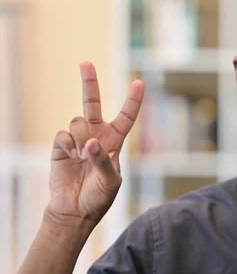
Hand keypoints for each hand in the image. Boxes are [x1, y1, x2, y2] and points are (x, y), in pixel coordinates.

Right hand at [46, 61, 143, 228]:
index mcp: (115, 142)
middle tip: (85, 63)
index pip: (126, 117)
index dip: (132, 101)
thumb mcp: (111, 182)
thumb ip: (104, 161)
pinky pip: (63, 133)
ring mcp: (77, 139)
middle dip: (89, 82)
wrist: (74, 210)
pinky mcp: (60, 146)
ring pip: (78, 121)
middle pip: (92, 103)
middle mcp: (96, 135)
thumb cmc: (98, 197)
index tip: (139, 83)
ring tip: (83, 156)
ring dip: (81, 137)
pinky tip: (71, 157)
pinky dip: (68, 145)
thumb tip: (90, 143)